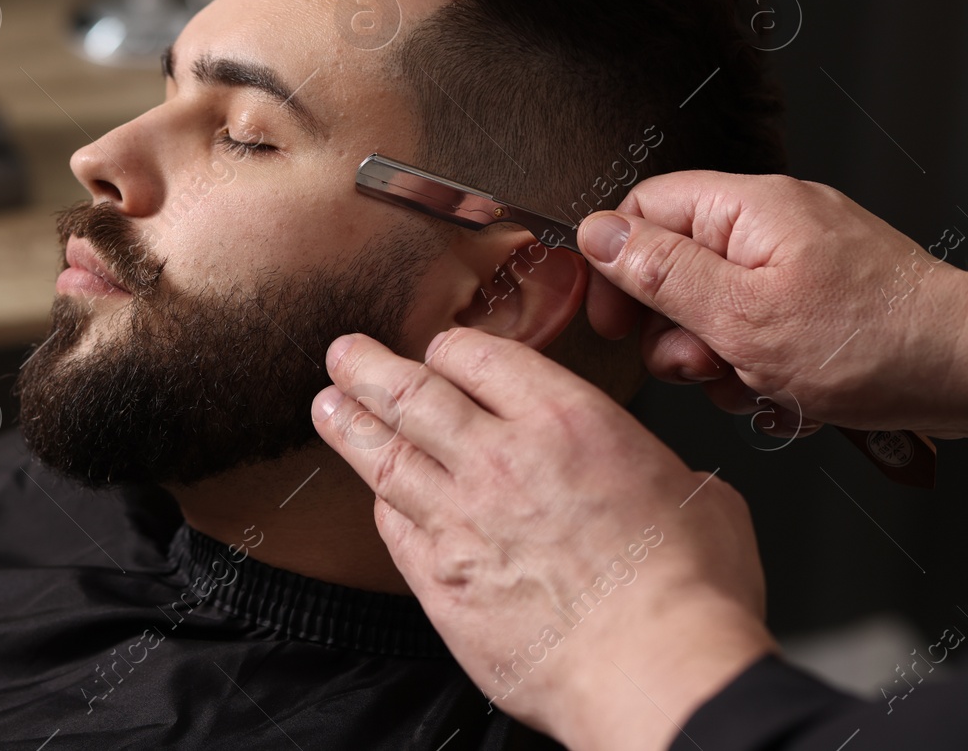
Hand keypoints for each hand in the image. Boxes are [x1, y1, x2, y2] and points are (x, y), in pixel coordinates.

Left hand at [313, 328, 774, 750]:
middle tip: (344, 353)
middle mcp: (500, 458)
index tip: (439, 350)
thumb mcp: (693, 492)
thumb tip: (656, 478)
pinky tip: (373, 495)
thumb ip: (647, 468)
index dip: (449, 347)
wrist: (656, 672)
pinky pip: (393, 528)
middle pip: (409, 393)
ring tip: (327, 406)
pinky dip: (380, 503)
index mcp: (564, 419)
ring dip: (348, 425)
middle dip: (368, 367)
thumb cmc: (689, 590)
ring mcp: (460, 518)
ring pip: (384, 456)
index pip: (477, 355)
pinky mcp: (440, 580)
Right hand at [579, 171, 967, 437]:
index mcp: (747, 208)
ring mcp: (800, 261)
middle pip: (676, 265)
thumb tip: (596, 236)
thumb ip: (661, 273)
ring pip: (715, 307)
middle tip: (699, 365)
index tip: (615, 320)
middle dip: (676, 329)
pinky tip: (782, 391)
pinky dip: (758, 365)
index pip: (642, 210)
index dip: (617, 267)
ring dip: (718, 358)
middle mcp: (772, 223)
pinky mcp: (823, 297)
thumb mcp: (741, 316)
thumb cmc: (874, 341)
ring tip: (753, 384)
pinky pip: (758, 326)